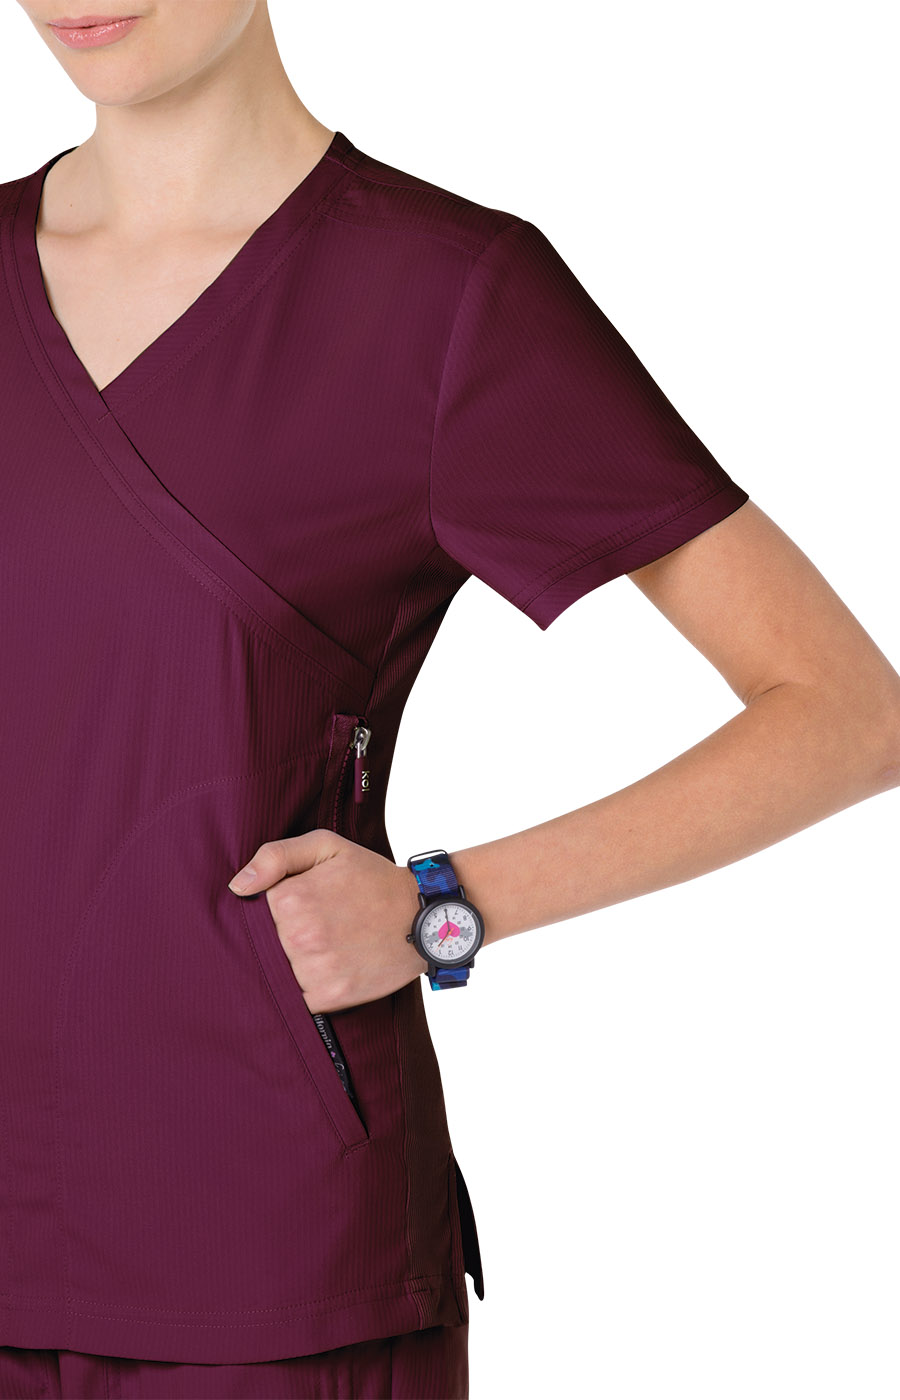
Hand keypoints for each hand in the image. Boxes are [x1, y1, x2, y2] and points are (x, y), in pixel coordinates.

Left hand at [227, 830, 425, 1012]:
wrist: (421, 915)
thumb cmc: (372, 878)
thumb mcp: (327, 847)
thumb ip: (276, 856)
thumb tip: (237, 886)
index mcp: (291, 898)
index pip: (253, 910)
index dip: (273, 909)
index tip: (297, 907)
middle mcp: (299, 935)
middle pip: (264, 944)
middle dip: (281, 937)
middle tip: (315, 928)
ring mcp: (314, 968)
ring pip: (278, 972)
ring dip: (291, 964)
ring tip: (322, 948)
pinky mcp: (329, 996)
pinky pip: (297, 999)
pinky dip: (305, 988)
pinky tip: (325, 969)